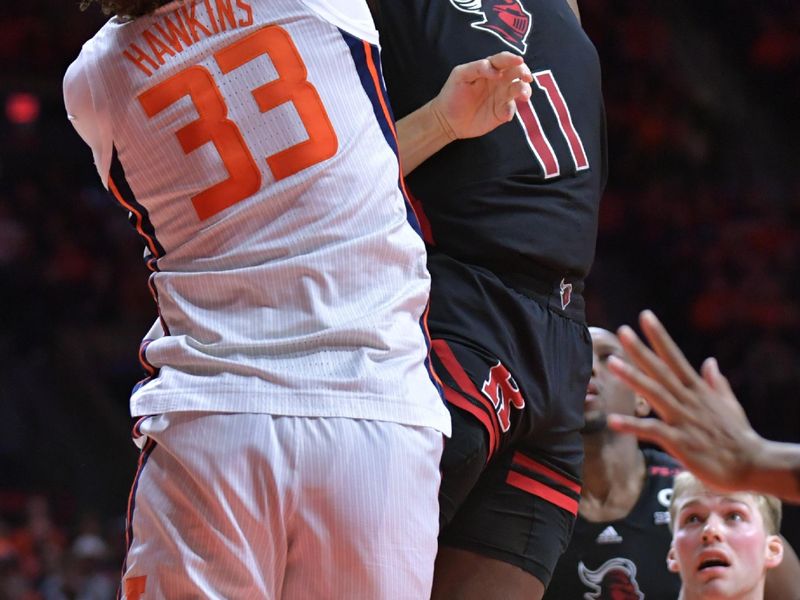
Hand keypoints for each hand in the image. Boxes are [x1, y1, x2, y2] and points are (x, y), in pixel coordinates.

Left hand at [429, 51, 531, 140]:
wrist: (447, 119)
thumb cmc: (453, 93)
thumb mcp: (460, 75)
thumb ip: (478, 67)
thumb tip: (496, 71)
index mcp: (490, 68)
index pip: (504, 60)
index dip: (512, 59)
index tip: (519, 61)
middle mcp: (499, 81)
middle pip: (517, 72)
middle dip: (524, 72)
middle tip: (525, 78)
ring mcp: (502, 96)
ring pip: (519, 89)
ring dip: (524, 90)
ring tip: (523, 95)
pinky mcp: (501, 112)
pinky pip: (511, 109)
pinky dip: (510, 110)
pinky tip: (505, 114)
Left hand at [606, 310, 765, 492]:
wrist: (753, 465)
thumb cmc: (739, 436)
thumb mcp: (729, 404)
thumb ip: (717, 383)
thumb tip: (710, 361)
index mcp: (698, 390)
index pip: (675, 357)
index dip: (659, 337)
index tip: (645, 316)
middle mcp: (688, 400)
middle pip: (661, 370)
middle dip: (641, 350)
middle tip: (622, 331)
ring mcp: (684, 420)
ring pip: (655, 393)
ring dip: (632, 378)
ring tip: (611, 363)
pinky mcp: (680, 442)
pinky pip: (652, 431)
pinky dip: (632, 425)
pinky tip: (612, 420)